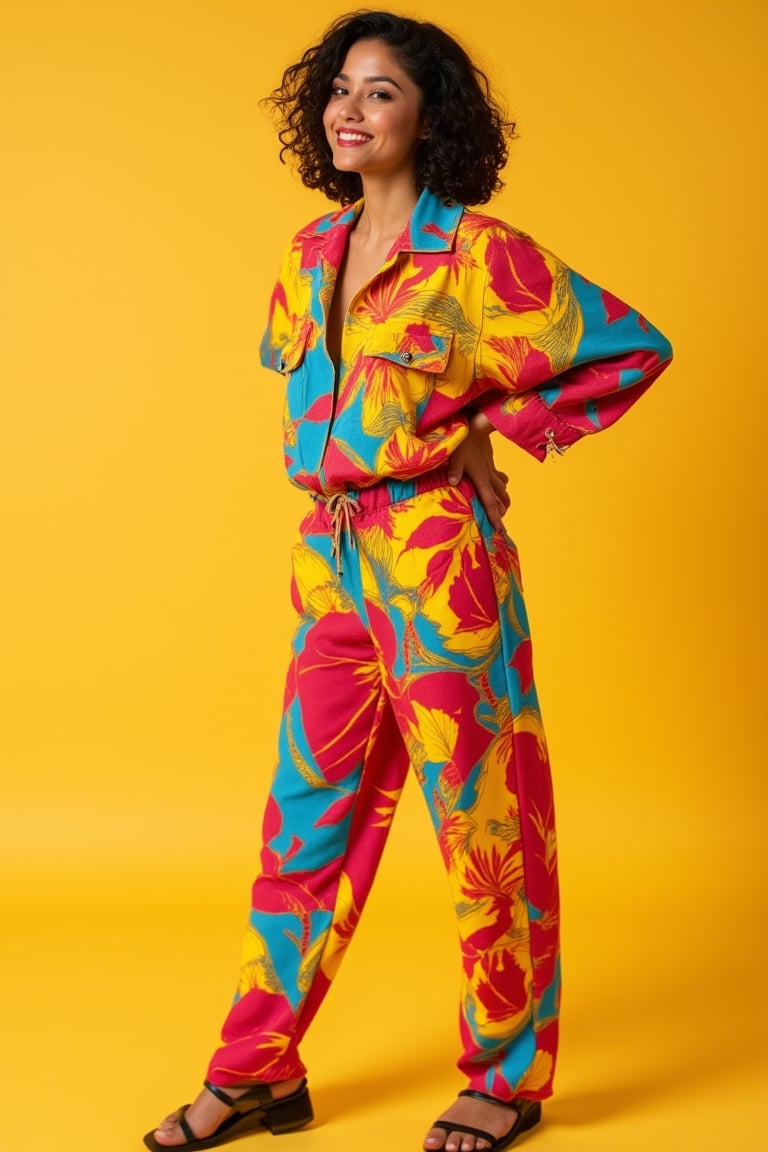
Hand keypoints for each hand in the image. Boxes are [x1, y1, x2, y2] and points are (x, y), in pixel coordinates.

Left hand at [448, 411, 509, 531]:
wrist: (478, 425)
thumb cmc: (464, 441)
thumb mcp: (456, 456)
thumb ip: (455, 470)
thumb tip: (453, 483)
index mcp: (481, 478)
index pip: (489, 502)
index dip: (495, 516)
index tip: (500, 529)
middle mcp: (489, 476)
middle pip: (499, 499)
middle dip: (501, 513)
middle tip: (501, 526)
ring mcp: (491, 470)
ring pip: (502, 489)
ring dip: (504, 501)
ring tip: (504, 510)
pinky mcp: (490, 463)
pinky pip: (500, 478)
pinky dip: (502, 485)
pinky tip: (503, 487)